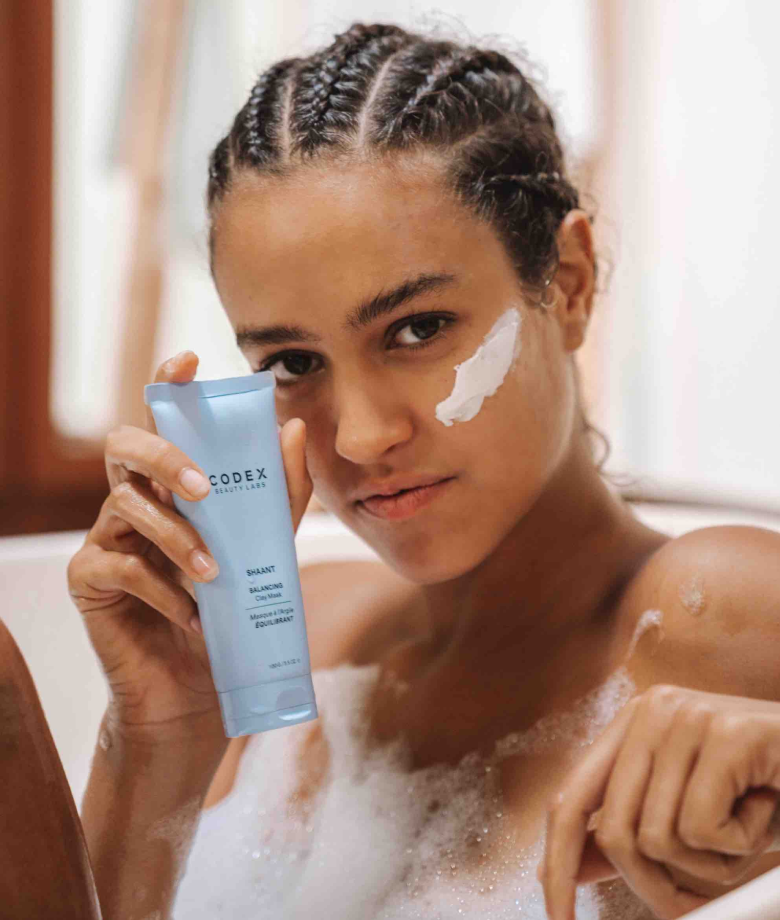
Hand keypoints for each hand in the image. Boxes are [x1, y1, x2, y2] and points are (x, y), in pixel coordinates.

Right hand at [66, 351, 312, 746]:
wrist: (198, 691)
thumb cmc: (230, 612)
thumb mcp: (265, 548)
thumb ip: (279, 493)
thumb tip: (292, 427)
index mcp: (172, 486)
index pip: (162, 421)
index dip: (167, 384)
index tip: (190, 359)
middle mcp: (134, 500)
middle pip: (125, 447)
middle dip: (164, 456)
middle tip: (204, 488)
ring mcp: (105, 537)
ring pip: (126, 506)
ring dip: (176, 538)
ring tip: (213, 575)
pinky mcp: (89, 578)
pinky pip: (116, 563)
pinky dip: (160, 586)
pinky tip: (190, 613)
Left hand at [537, 683, 779, 919]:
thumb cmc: (766, 793)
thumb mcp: (690, 818)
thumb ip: (632, 833)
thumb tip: (569, 868)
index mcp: (631, 726)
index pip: (570, 799)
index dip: (558, 864)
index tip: (557, 919)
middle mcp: (649, 711)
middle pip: (613, 831)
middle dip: (654, 886)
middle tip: (699, 896)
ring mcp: (685, 716)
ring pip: (658, 838)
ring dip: (709, 867)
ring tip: (744, 835)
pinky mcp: (724, 733)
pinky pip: (701, 830)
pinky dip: (738, 849)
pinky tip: (762, 815)